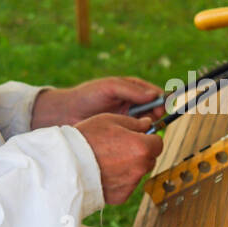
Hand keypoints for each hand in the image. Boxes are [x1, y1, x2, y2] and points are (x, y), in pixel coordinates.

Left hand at [32, 77, 164, 127]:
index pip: (154, 94)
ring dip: (149, 127)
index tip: (161, 108)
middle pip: (155, 110)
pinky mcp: (122, 132)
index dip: (161, 101)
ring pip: (148, 124)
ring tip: (143, 130)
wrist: (66, 113)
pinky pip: (136, 135)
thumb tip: (153, 95)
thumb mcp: (109, 87)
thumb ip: (131, 90)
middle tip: (153, 120)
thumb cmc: (86, 95)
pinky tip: (135, 139)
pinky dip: (139, 137)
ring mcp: (128, 118)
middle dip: (157, 115)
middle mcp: (133, 104)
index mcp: (132, 90)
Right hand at [74, 113, 163, 205]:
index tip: (140, 137)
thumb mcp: (111, 120)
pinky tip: (105, 172)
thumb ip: (134, 123)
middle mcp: (141, 167)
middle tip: (120, 148)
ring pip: (138, 172)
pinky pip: (126, 185)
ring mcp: (132, 183)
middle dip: (141, 153)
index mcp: (142, 147)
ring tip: (108, 160)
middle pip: (149, 159)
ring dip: (130, 167)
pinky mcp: (122, 196)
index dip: (149, 138)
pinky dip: (120, 180)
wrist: (67, 164)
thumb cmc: (87, 139)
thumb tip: (148, 124)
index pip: (158, 143)